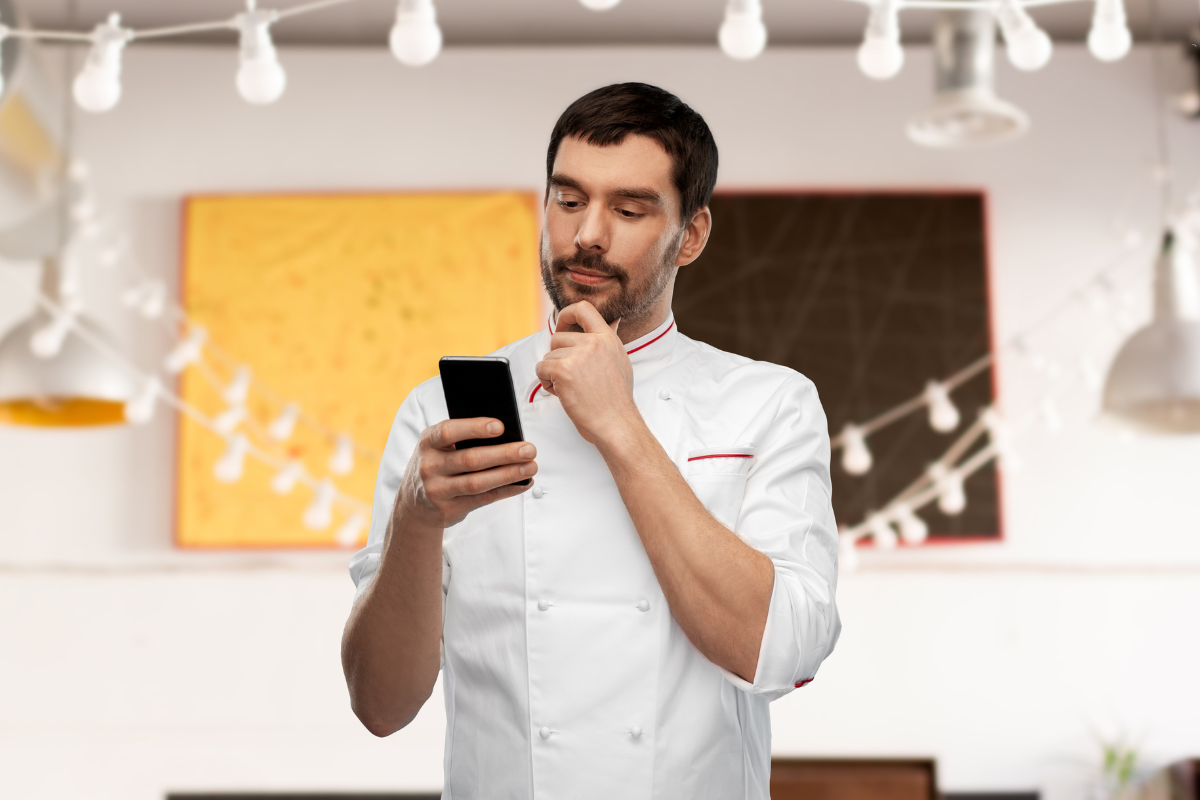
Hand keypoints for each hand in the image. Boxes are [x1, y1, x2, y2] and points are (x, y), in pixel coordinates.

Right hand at [397, 418, 536, 528]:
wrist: (414, 504)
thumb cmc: (437, 465)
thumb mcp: (438, 447)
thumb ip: (462, 440)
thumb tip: (506, 435)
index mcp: (427, 443)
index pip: (449, 432)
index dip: (474, 428)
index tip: (500, 426)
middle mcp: (429, 467)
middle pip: (470, 459)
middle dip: (504, 454)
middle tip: (529, 449)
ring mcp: (438, 490)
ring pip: (478, 483)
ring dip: (508, 474)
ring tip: (531, 467)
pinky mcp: (449, 510)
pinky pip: (483, 499)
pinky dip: (506, 491)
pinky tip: (522, 483)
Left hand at [535, 301, 638, 445]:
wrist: (616, 424)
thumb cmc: (616, 401)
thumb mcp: (620, 361)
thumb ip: (610, 340)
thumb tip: (613, 320)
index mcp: (608, 338)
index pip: (583, 309)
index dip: (567, 314)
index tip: (563, 325)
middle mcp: (594, 342)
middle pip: (558, 337)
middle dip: (557, 357)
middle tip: (570, 376)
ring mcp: (579, 355)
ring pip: (548, 355)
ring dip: (552, 373)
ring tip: (571, 388)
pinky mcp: (564, 370)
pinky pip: (541, 368)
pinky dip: (546, 382)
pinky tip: (562, 392)